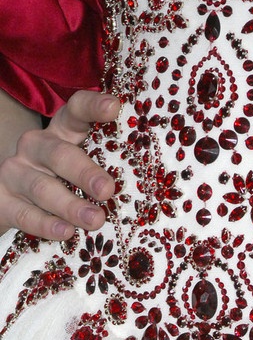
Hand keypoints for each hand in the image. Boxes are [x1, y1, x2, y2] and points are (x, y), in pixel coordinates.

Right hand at [0, 90, 119, 239]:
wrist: (10, 196)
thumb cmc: (62, 179)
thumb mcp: (81, 164)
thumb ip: (107, 163)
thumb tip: (151, 183)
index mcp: (61, 132)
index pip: (75, 112)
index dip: (93, 107)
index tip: (115, 107)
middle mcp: (36, 147)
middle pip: (59, 154)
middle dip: (85, 172)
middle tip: (108, 190)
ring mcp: (15, 173)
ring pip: (42, 187)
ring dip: (70, 205)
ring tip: (95, 220)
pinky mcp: (1, 201)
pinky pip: (24, 214)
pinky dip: (46, 224)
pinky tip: (66, 232)